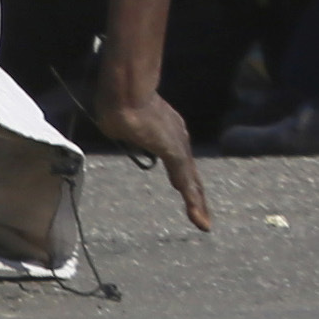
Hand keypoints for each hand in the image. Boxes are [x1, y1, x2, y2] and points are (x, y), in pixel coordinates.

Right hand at [94, 77, 214, 231]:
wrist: (124, 94)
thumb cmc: (117, 101)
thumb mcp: (119, 122)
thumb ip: (122, 129)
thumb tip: (115, 128)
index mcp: (164, 130)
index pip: (177, 159)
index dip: (182, 176)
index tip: (183, 189)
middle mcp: (177, 137)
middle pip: (189, 173)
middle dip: (195, 195)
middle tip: (202, 216)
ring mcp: (178, 146)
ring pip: (191, 181)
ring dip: (197, 204)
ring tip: (204, 225)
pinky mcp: (176, 154)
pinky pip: (187, 184)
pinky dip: (194, 203)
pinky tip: (200, 221)